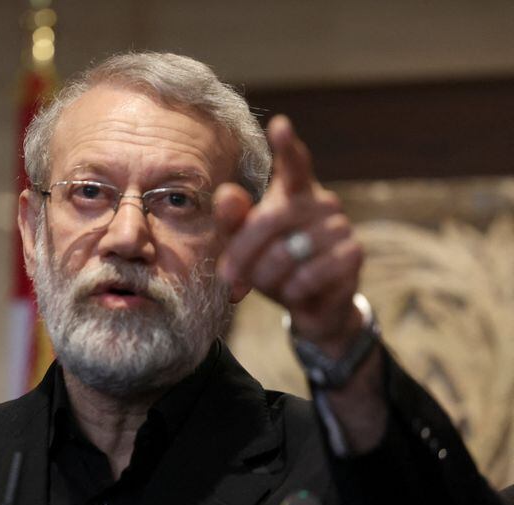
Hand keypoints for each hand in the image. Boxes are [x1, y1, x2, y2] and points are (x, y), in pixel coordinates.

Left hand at [214, 115, 363, 356]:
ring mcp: (341, 226)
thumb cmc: (270, 264)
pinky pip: (310, 274)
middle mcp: (322, 201)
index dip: (287, 146)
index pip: (293, 163)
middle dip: (243, 253)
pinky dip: (293, 290)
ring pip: (288, 252)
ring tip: (271, 284)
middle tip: (229, 276)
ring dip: (268, 277)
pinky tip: (295, 292)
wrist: (309, 303)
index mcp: (294, 191)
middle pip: (270, 219)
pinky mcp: (353, 254)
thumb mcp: (243, 243)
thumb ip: (232, 219)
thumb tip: (226, 193)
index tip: (280, 125)